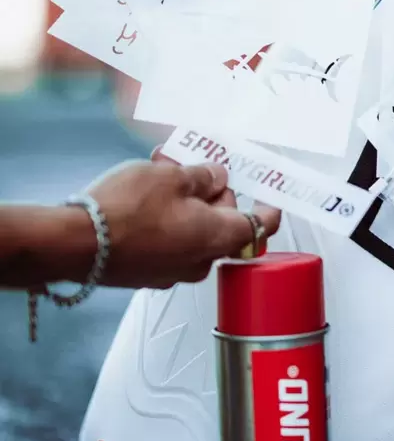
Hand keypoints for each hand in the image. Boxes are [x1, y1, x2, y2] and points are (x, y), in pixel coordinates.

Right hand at [84, 159, 280, 289]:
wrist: (76, 243)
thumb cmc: (125, 211)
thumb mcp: (171, 176)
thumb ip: (202, 176)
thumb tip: (215, 177)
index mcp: (218, 237)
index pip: (260, 226)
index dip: (268, 209)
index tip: (271, 198)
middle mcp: (202, 261)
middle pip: (223, 223)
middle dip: (211, 193)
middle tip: (193, 167)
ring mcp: (174, 271)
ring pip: (193, 230)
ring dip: (184, 202)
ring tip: (160, 172)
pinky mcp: (149, 273)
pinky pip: (169, 242)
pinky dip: (165, 220)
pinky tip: (143, 198)